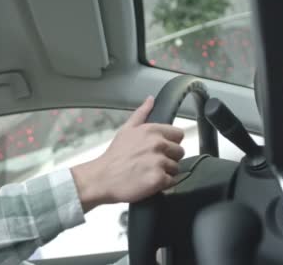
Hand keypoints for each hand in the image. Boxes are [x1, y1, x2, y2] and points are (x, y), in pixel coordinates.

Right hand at [72, 96, 184, 211]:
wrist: (102, 178)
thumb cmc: (114, 156)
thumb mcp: (126, 129)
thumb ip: (141, 113)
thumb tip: (150, 99)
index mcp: (152, 131)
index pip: (178, 135)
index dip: (171, 143)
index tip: (161, 149)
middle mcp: (157, 144)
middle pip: (179, 152)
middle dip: (169, 158)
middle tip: (152, 162)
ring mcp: (159, 162)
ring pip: (176, 168)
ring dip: (166, 172)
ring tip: (149, 172)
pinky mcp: (158, 179)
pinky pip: (172, 181)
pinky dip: (163, 183)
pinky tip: (150, 181)